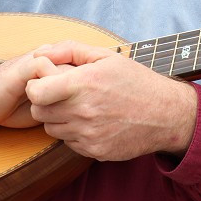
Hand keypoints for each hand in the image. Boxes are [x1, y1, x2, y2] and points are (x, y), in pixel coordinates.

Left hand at [25, 41, 197, 160]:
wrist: (165, 115)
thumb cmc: (136, 81)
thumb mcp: (106, 56)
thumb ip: (70, 50)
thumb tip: (40, 53)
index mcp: (84, 84)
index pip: (36, 92)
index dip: (35, 86)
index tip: (46, 81)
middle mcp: (84, 111)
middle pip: (39, 112)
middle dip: (44, 102)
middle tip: (62, 94)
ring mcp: (88, 134)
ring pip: (51, 129)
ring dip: (58, 118)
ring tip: (79, 106)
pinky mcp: (94, 150)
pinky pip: (68, 142)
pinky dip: (73, 132)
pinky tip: (91, 121)